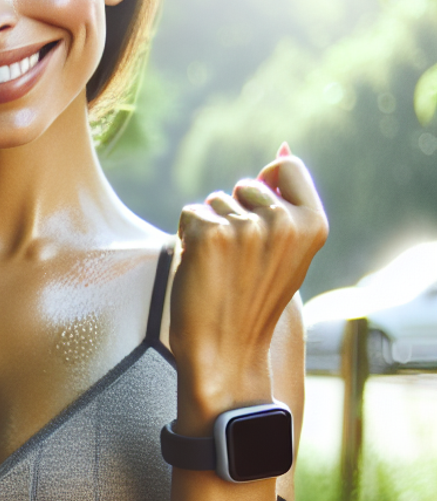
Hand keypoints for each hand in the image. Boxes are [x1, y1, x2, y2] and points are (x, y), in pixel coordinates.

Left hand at [172, 144, 327, 433]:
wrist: (225, 353)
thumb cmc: (250, 304)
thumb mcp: (285, 254)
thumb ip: (285, 205)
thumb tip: (282, 146)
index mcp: (313, 224)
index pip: (286, 167)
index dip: (265, 184)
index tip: (258, 215)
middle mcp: (284, 221)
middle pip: (243, 186)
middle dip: (233, 215)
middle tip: (236, 264)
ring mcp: (246, 227)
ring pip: (214, 202)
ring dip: (208, 230)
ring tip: (218, 271)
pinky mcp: (209, 235)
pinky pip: (189, 214)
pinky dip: (186, 239)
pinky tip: (198, 269)